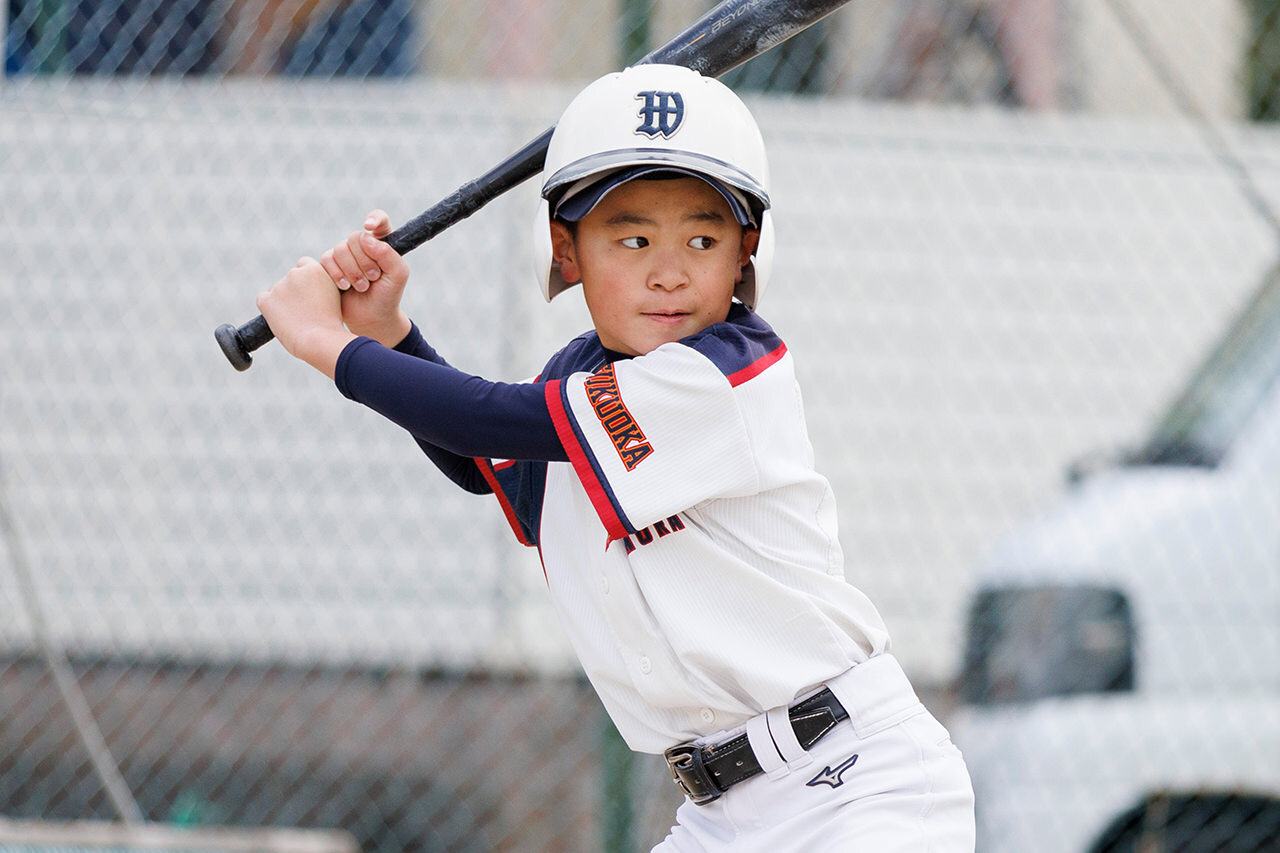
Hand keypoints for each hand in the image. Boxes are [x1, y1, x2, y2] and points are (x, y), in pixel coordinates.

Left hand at [257, 257, 355, 378]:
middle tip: (304, 311)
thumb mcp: (335, 297)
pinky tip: (282, 320)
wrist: (321, 340)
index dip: (307, 280)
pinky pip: (263, 300)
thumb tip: (309, 290)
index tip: (311, 293)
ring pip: (277, 290)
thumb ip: (321, 287)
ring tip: (297, 320)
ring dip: (283, 301)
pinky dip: (270, 308)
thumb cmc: (331, 325)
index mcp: (315, 269)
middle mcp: (295, 273)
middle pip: (290, 278)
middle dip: (295, 291)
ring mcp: (279, 286)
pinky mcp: (266, 300)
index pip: (304, 265)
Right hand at [320, 210, 411, 346]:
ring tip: (361, 287)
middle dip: (365, 261)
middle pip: (356, 237)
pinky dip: (336, 273)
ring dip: (352, 270)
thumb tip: (367, 237)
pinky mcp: (330, 265)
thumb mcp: (398, 275)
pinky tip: (345, 287)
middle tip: (373, 278)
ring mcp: (345, 254)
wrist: (371, 318)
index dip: (374, 219)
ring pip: (340, 248)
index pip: (379, 221)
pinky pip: (327, 258)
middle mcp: (363, 245)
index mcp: (382, 243)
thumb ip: (388, 254)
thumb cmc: (387, 295)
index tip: (370, 226)